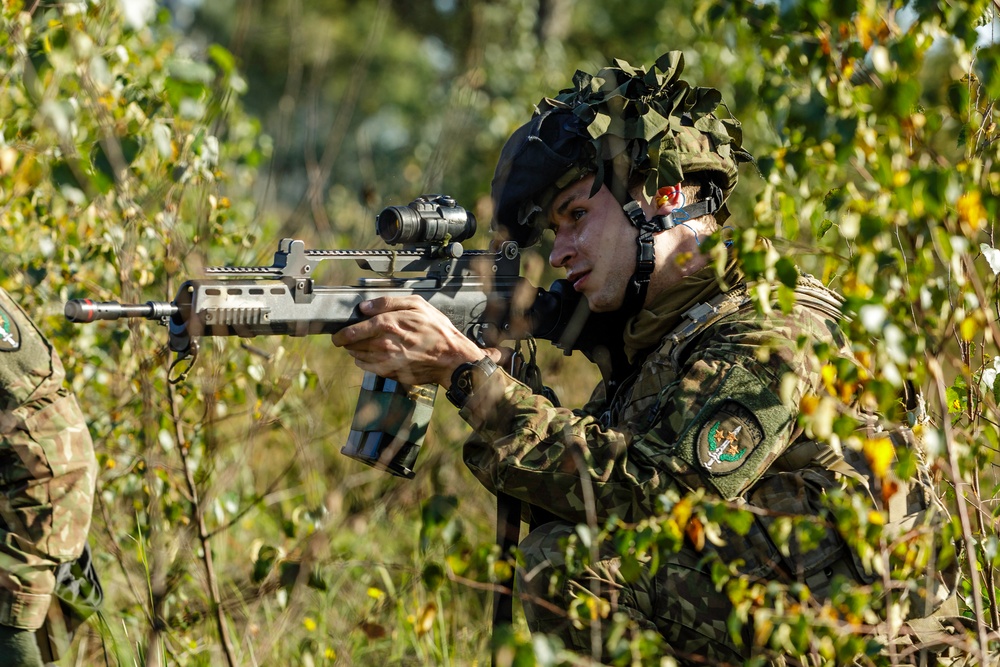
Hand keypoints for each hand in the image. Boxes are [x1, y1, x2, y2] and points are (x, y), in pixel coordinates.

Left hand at [330, 296, 502, 386]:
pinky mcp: (390, 373)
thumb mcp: (417, 304)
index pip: (353, 330)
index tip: (338, 334)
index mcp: (388, 324)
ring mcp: (385, 360)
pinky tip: (372, 356)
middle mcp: (383, 343)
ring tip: (362, 345)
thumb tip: (364, 307)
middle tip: (348, 338)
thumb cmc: (437, 330)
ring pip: (358, 356)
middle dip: (348, 341)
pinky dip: (364, 361)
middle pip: (353, 344)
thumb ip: (388, 302)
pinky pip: (367, 367)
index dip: (342, 333)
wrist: (451, 358)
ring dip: (356, 350)